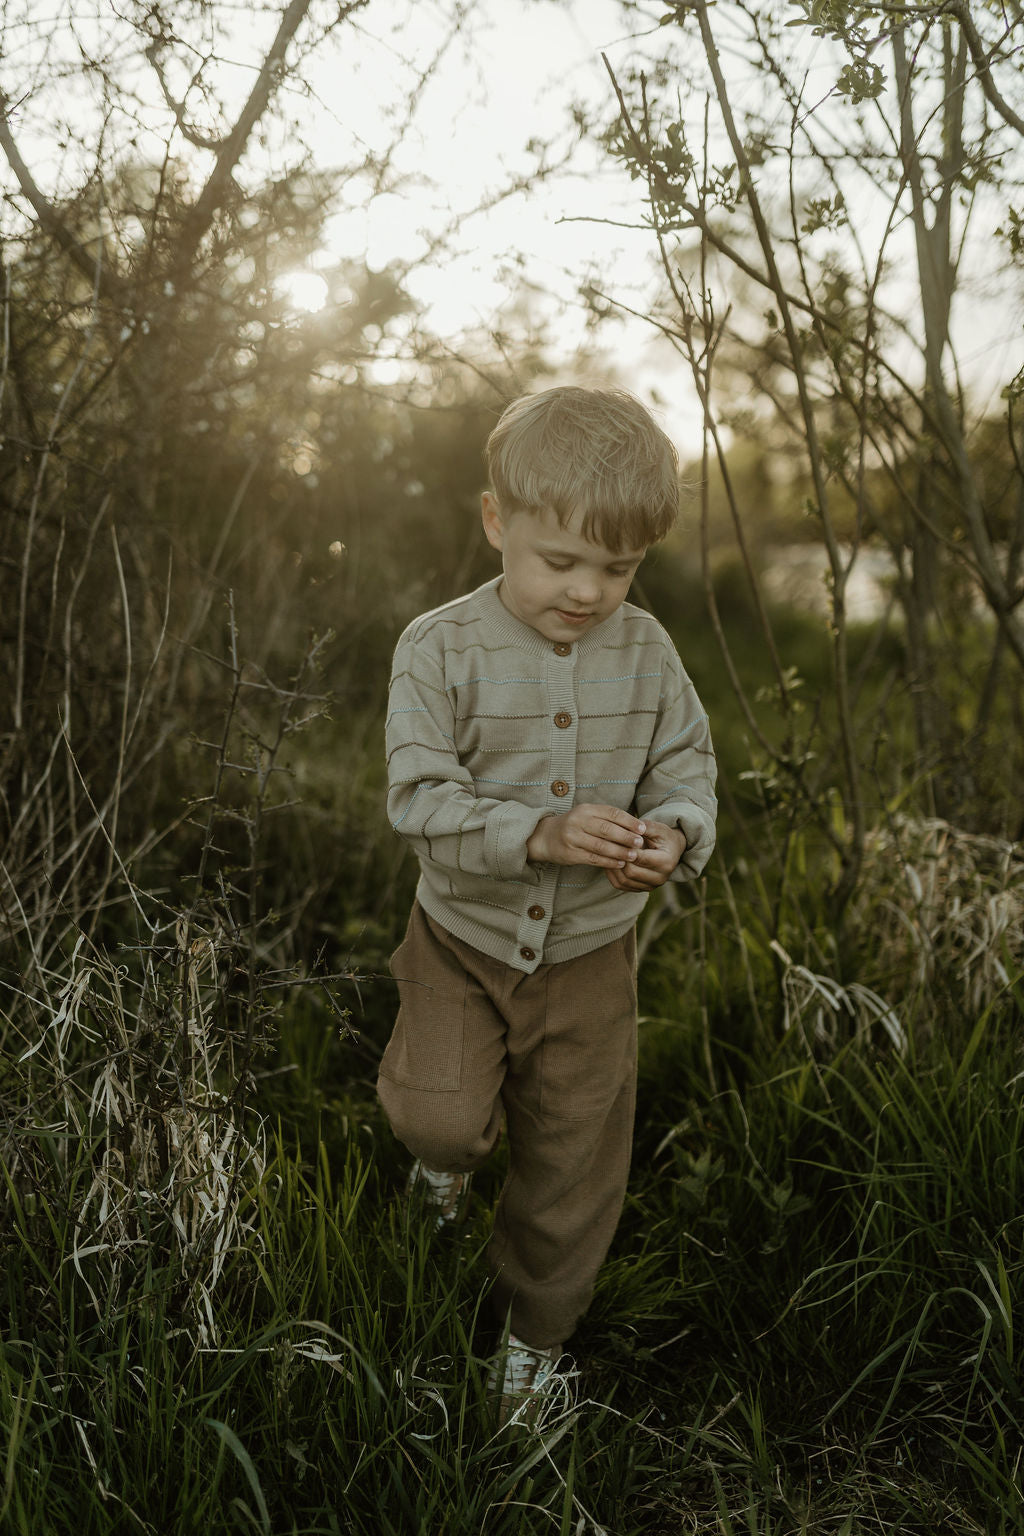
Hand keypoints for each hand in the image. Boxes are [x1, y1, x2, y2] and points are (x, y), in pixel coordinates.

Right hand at [527, 803, 646, 869]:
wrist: (546, 837)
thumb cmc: (574, 826)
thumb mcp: (587, 816)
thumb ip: (608, 819)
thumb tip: (636, 826)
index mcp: (586, 809)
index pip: (611, 813)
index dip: (629, 821)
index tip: (643, 828)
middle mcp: (578, 821)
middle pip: (607, 829)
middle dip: (626, 837)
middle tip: (640, 843)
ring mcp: (572, 838)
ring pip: (601, 846)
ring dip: (619, 852)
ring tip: (633, 856)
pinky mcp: (570, 853)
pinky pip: (593, 858)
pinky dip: (608, 862)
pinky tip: (619, 863)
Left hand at [605, 819, 686, 891]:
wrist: (672, 850)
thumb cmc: (664, 837)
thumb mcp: (658, 828)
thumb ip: (644, 827)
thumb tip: (627, 827)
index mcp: (666, 862)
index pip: (640, 858)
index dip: (625, 848)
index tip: (615, 838)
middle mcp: (660, 878)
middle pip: (630, 872)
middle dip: (617, 858)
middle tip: (608, 845)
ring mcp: (651, 886)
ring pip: (623, 881)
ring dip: (612, 867)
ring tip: (607, 853)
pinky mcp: (642, 889)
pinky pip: (621, 885)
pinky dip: (612, 874)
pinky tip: (609, 861)